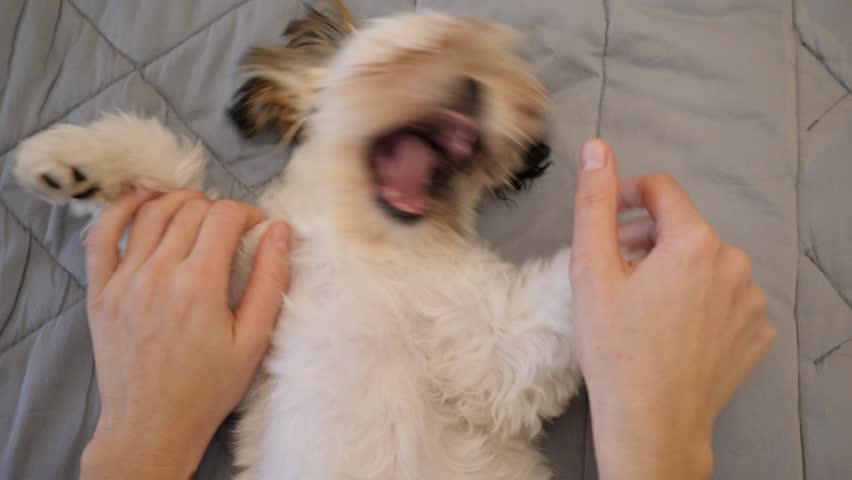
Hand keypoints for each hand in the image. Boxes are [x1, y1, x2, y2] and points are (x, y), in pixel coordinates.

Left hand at [79, 190, 290, 479]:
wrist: (151, 424)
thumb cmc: (207, 387)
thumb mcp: (254, 340)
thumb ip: (270, 280)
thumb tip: (279, 230)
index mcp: (200, 284)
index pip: (224, 216)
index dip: (247, 212)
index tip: (256, 228)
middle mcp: (158, 273)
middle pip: (190, 209)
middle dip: (217, 209)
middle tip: (229, 230)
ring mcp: (123, 280)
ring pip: (151, 213)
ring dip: (179, 202)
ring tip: (196, 215)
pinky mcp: (100, 291)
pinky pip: (102, 236)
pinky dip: (121, 210)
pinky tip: (141, 202)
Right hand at [570, 140, 774, 479]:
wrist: (651, 422)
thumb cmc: (614, 346)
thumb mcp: (592, 269)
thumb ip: (595, 202)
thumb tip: (597, 147)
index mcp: (694, 241)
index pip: (661, 190)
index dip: (627, 197)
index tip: (607, 223)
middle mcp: (735, 262)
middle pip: (683, 229)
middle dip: (648, 240)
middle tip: (616, 275)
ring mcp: (752, 301)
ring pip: (706, 264)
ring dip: (675, 271)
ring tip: (644, 307)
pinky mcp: (758, 332)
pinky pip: (727, 299)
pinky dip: (701, 302)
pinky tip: (675, 330)